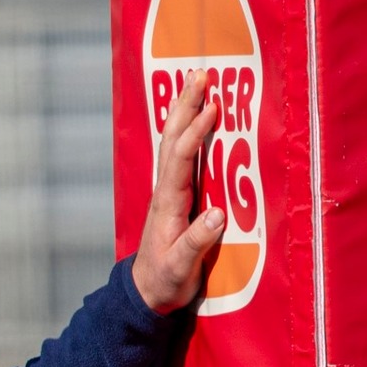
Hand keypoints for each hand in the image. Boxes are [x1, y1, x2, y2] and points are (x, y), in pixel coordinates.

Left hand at [131, 70, 226, 313]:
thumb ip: (197, 242)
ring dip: (184, 110)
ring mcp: (168, 191)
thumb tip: (219, 215)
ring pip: (173, 142)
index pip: (181, 159)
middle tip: (199, 73)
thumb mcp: (181, 267)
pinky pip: (180, 154)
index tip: (212, 108)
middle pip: (172, 139)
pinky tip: (194, 116)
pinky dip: (187, 130)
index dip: (196, 133)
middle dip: (185, 106)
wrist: (146, 293)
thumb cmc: (165, 281)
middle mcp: (166, 191)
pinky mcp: (175, 196)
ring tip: (195, 81)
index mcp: (168, 204)